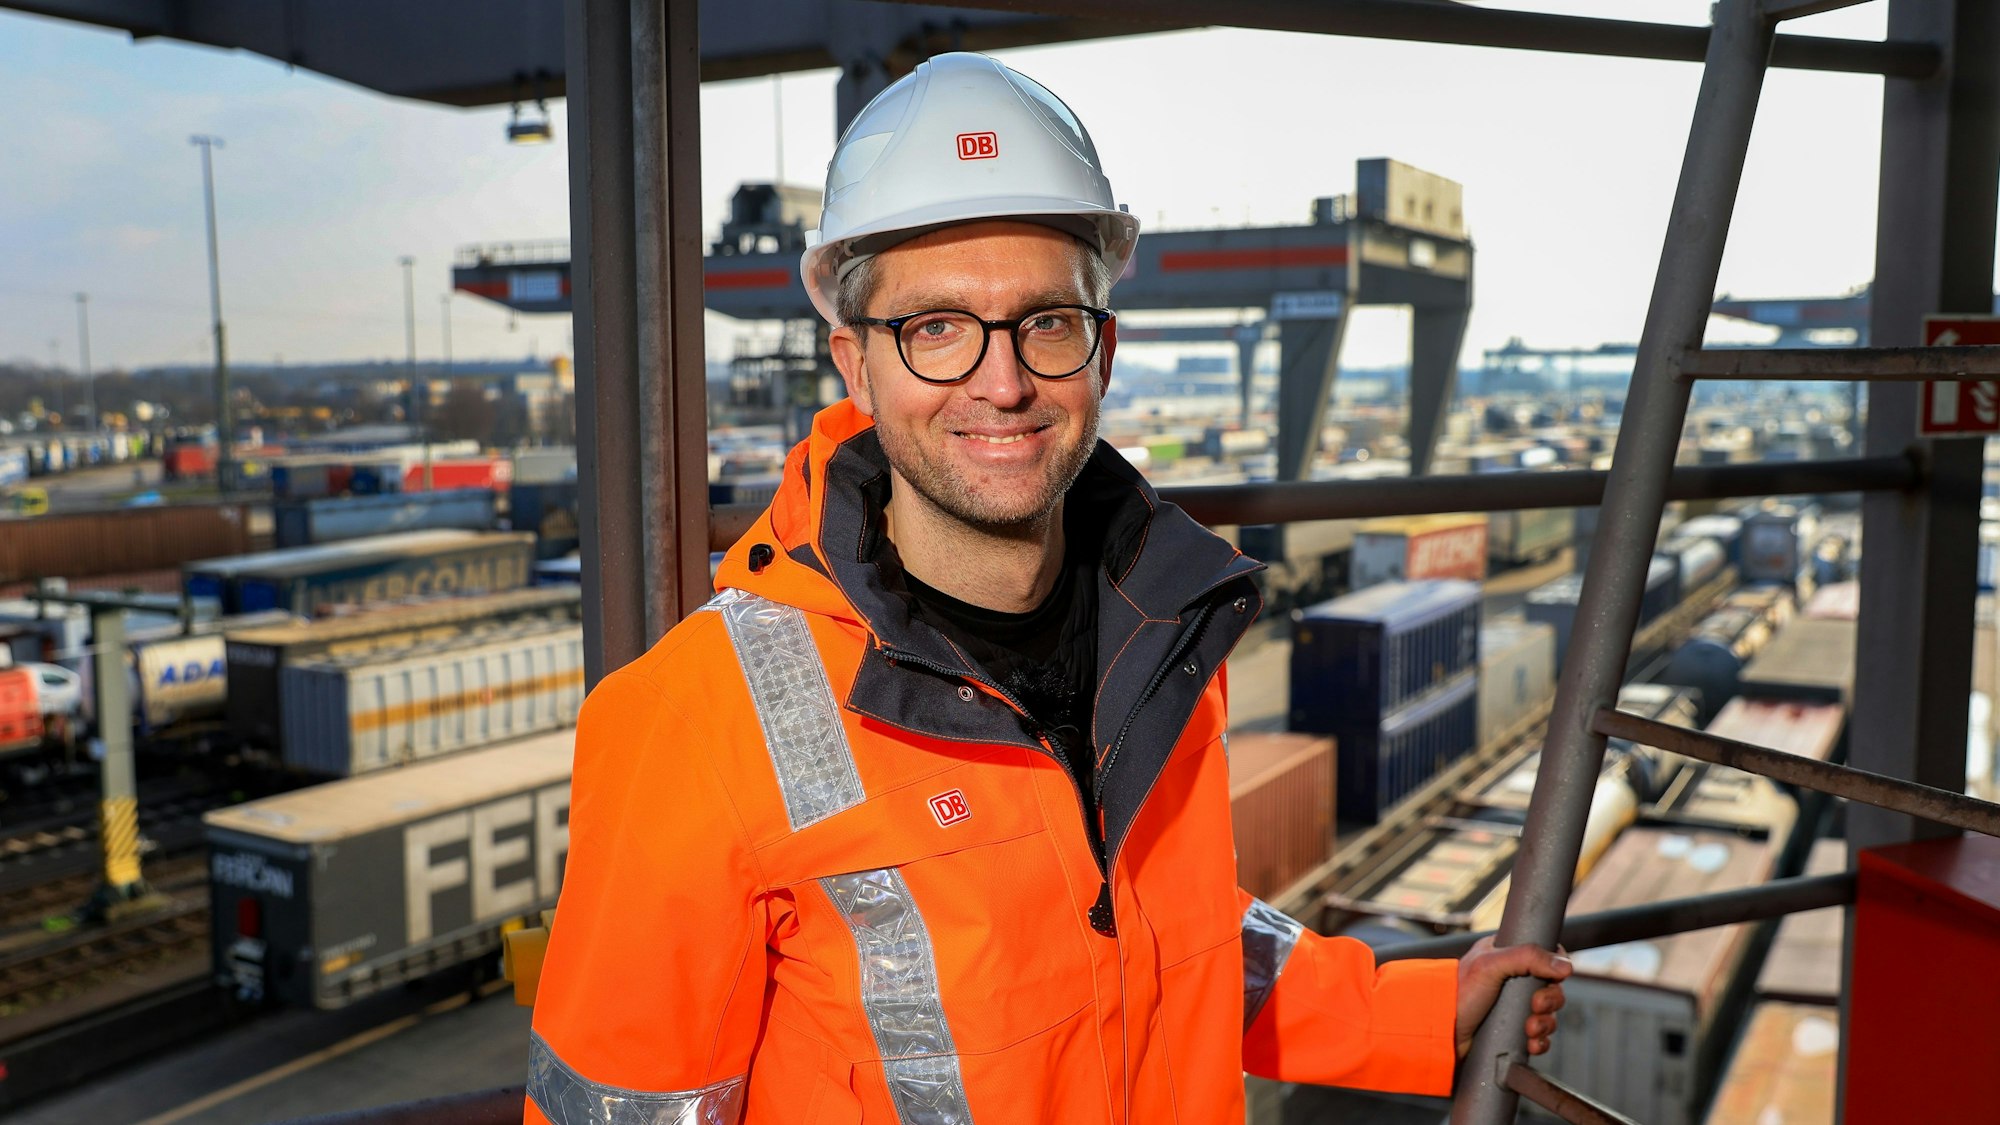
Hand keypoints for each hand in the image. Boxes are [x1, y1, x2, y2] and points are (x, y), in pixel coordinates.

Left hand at [1454, 937, 1570, 1058]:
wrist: (1440, 1035)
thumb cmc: (1457, 995)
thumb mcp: (1490, 966)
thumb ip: (1527, 957)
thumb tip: (1565, 965)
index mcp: (1504, 954)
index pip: (1544, 954)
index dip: (1554, 968)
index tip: (1550, 979)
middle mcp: (1509, 978)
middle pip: (1550, 987)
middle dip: (1549, 1001)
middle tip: (1534, 1007)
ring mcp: (1511, 1006)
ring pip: (1547, 1013)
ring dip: (1545, 1024)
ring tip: (1529, 1029)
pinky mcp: (1511, 1030)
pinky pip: (1539, 1036)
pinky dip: (1540, 1041)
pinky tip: (1530, 1043)